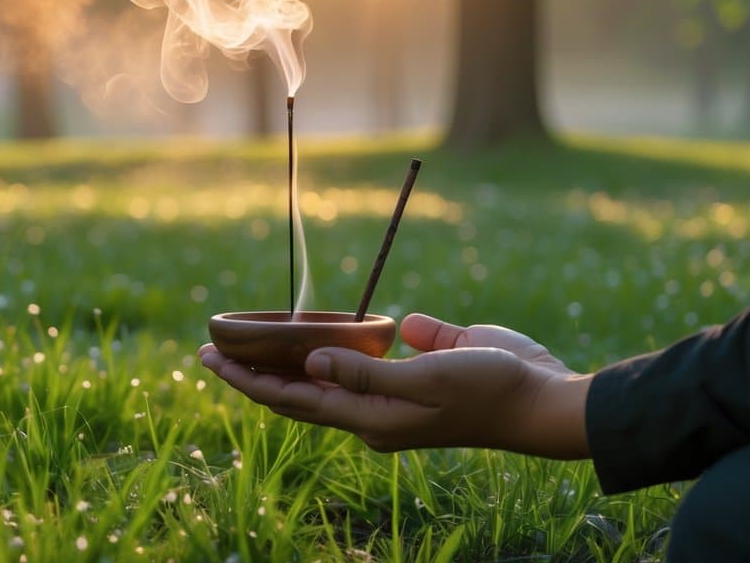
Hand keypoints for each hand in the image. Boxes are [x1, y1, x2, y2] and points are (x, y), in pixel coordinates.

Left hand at [199, 313, 591, 457]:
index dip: (246, 381)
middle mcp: (373, 409)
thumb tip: (309, 366)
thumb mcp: (426, 381)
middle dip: (251, 371)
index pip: (292, 399)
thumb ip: (365, 375)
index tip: (207, 359)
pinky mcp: (414, 368)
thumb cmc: (487, 390)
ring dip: (285, 359)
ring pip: (324, 374)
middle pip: (298, 390)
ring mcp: (392, 390)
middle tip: (208, 349)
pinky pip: (365, 355)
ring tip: (248, 343)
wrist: (542, 397)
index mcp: (370, 419)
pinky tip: (317, 331)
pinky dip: (333, 344)